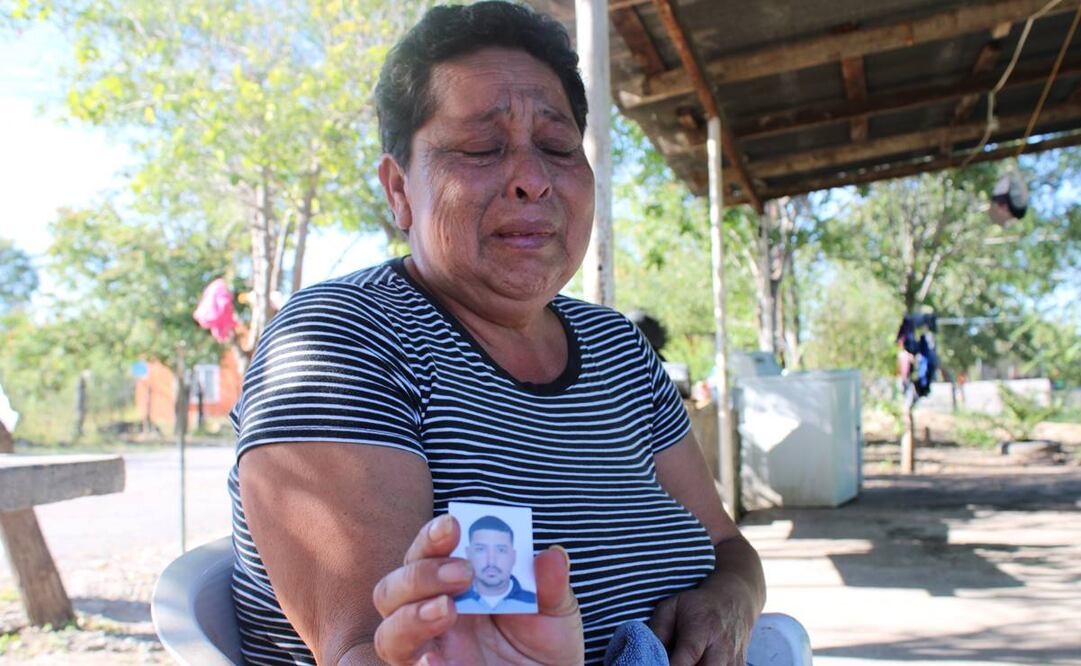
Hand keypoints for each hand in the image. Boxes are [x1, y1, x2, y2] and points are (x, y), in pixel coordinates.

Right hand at [372, 514, 583, 665]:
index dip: (432, 536)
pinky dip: (421, 664)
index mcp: (455, 585)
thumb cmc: (545, 646)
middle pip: (394, 588)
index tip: (452, 526)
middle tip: (462, 573)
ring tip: (447, 610)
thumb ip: (551, 586)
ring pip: (388, 633)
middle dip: (422, 574)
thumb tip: (551, 556)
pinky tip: (434, 660)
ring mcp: (430, 651)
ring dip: (411, 617)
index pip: (427, 552)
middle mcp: (431, 615)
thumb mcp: (556, 614)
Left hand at [648, 574, 757, 665]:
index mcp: (701, 629)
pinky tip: (698, 664)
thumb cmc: (698, 605)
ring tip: (685, 664)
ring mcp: (733, 660)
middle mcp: (721, 647)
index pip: (687, 656)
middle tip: (671, 664)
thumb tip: (647, 652)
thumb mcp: (672, 606)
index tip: (659, 665)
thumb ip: (658, 629)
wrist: (734, 600)